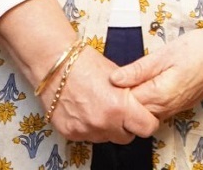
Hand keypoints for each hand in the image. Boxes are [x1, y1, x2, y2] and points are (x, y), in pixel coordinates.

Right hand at [45, 49, 160, 143]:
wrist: (55, 65)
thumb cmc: (86, 64)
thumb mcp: (119, 76)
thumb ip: (131, 96)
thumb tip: (142, 106)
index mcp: (120, 107)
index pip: (147, 128)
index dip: (147, 121)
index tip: (144, 115)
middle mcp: (103, 123)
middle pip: (127, 137)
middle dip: (127, 126)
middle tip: (122, 112)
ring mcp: (85, 130)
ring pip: (107, 138)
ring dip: (108, 128)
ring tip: (101, 107)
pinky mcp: (70, 133)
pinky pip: (88, 137)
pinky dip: (90, 127)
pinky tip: (86, 111)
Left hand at [109, 6, 202, 118]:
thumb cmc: (198, 48)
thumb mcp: (165, 54)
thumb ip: (138, 69)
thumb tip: (114, 79)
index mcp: (160, 95)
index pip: (127, 104)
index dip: (116, 93)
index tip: (110, 80)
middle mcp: (168, 107)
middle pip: (136, 113)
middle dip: (124, 100)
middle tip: (119, 80)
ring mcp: (176, 108)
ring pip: (147, 113)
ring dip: (138, 101)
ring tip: (134, 82)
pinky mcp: (182, 105)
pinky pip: (159, 110)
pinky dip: (150, 102)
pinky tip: (149, 86)